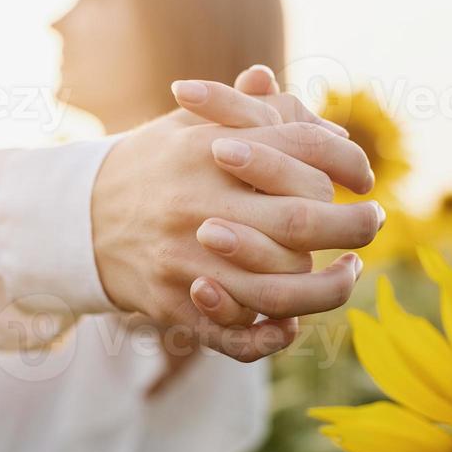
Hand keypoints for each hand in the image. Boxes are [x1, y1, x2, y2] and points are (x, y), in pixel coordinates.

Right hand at [172, 67, 383, 328]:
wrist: (76, 215)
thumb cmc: (155, 164)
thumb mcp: (194, 123)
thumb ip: (259, 115)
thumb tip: (331, 127)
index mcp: (210, 147)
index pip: (302, 148)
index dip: (347, 162)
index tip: (364, 176)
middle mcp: (201, 201)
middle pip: (303, 217)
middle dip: (353, 224)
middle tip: (374, 222)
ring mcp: (187, 258)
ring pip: (280, 287)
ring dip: (330, 287)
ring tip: (350, 272)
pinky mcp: (173, 304)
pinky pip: (234, 335)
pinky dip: (272, 335)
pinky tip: (295, 321)